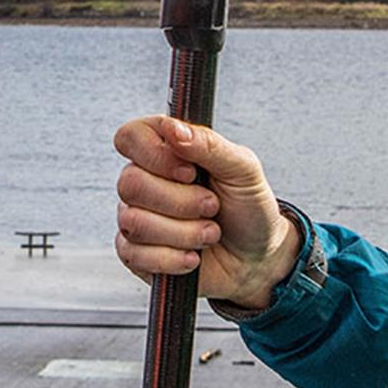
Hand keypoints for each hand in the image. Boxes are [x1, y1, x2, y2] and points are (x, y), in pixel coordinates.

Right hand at [112, 114, 299, 309]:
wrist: (256, 258)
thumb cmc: (248, 207)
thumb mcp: (243, 169)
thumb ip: (209, 144)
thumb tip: (173, 128)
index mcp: (165, 149)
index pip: (130, 136)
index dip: (156, 156)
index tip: (191, 172)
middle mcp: (144, 180)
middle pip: (130, 184)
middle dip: (181, 202)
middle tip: (212, 206)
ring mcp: (135, 216)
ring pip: (133, 222)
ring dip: (183, 233)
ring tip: (210, 233)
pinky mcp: (134, 253)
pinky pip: (134, 255)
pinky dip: (173, 258)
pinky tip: (193, 257)